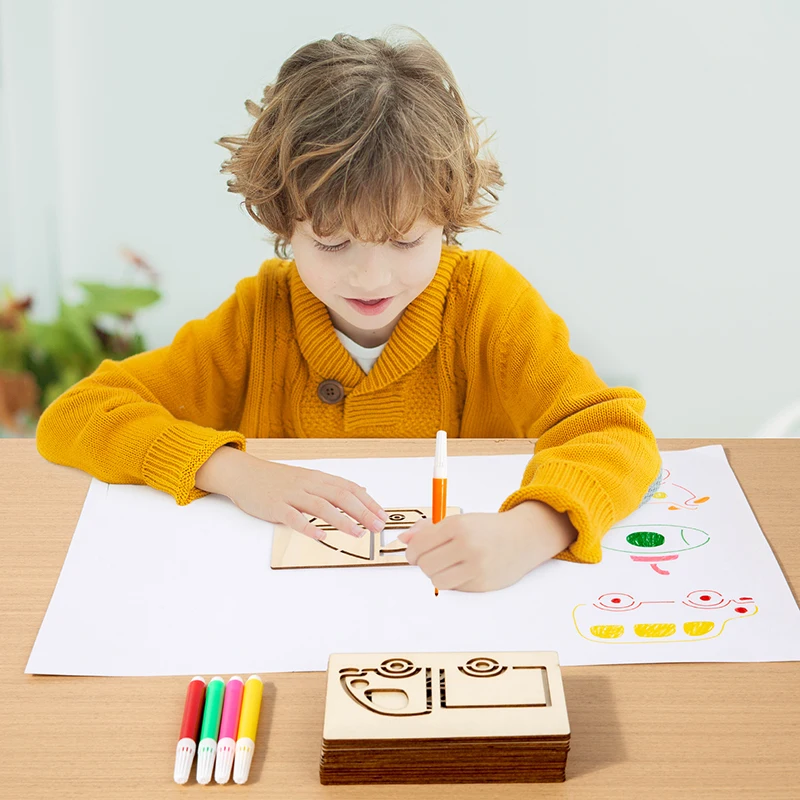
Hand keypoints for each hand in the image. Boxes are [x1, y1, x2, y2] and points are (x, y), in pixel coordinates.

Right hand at [195, 445, 387, 538]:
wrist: (244, 474)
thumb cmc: (275, 480)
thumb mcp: (306, 479)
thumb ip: (329, 487)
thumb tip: (357, 492)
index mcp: (317, 478)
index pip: (349, 488)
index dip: (368, 502)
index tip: (382, 515)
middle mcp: (308, 484)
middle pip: (340, 496)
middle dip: (363, 512)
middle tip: (377, 526)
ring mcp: (291, 495)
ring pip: (321, 506)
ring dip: (342, 520)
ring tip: (358, 533)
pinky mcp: (275, 506)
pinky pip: (294, 517)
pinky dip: (308, 527)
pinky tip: (321, 536)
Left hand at [397, 501, 577, 591]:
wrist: (523, 537)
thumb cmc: (487, 528)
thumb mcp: (459, 520)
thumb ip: (428, 529)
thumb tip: (403, 540)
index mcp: (457, 525)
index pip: (419, 545)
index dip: (411, 552)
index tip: (413, 553)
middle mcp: (467, 545)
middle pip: (425, 565)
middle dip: (423, 563)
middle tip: (431, 559)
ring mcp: (476, 566)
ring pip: (437, 580)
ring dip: (436, 575)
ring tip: (446, 566)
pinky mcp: (483, 584)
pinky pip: (454, 588)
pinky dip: (453, 581)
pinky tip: (463, 570)